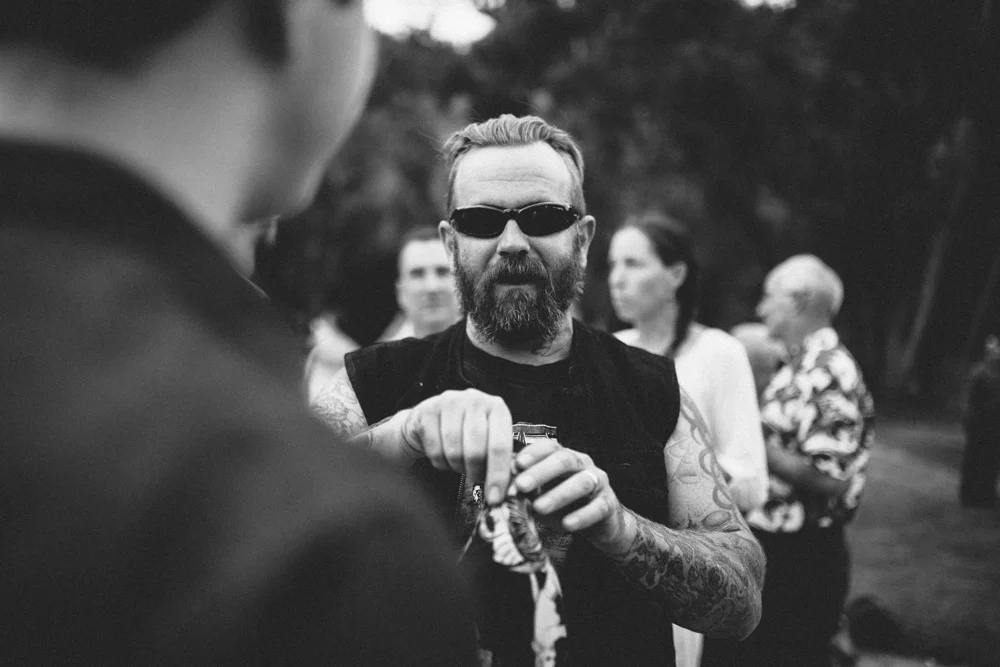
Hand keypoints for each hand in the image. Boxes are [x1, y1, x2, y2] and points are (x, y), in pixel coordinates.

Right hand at [399, 389, 513, 504]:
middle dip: (475, 472)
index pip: (500, 445)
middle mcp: (474, 400)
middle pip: (476, 451)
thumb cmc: (465, 432)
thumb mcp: (487, 438)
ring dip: (456, 466)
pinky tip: (443, 454)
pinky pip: (435, 450)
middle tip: (475, 477)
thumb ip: (499, 457)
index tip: (495, 497)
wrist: (430, 420)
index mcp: (496, 407)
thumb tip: (506, 489)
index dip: (498, 475)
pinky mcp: (427, 411)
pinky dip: (439, 462)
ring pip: (454, 452)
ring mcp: (449, 402)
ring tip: (459, 462)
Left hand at [512, 440, 625, 545]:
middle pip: (564, 460)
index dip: (533, 453)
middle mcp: (583, 464)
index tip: (516, 464)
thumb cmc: (563, 504)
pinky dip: (582, 516)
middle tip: (521, 485)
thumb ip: (523, 485)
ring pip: (581, 482)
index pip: (550, 447)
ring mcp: (598, 482)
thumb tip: (496, 481)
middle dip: (541, 472)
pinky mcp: (608, 504)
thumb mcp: (541, 493)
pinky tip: (567, 524)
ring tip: (538, 507)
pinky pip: (597, 507)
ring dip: (558, 494)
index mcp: (564, 457)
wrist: (597, 524)